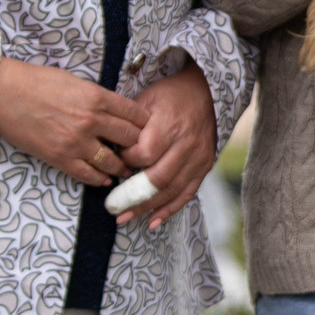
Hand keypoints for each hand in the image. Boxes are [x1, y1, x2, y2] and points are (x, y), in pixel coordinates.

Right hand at [0, 57, 144, 189]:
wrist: (3, 93)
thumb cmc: (35, 81)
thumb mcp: (74, 80)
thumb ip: (96, 96)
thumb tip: (112, 110)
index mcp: (96, 97)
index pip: (135, 114)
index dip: (145, 123)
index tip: (148, 129)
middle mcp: (91, 121)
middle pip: (130, 139)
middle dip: (138, 146)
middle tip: (142, 152)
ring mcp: (76, 142)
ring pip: (113, 161)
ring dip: (121, 166)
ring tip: (125, 169)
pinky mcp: (60, 158)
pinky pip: (89, 175)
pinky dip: (100, 178)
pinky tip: (105, 178)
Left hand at [120, 63, 216, 229]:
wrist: (205, 92)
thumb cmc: (169, 95)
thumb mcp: (146, 99)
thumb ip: (129, 123)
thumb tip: (109, 147)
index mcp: (168, 126)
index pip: (144, 154)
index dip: (127, 160)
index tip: (116, 159)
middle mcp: (185, 144)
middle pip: (157, 178)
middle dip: (132, 196)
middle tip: (112, 207)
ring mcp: (197, 158)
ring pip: (171, 190)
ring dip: (147, 208)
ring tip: (125, 218)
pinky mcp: (204, 166)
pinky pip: (187, 194)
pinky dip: (170, 210)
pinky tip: (153, 222)